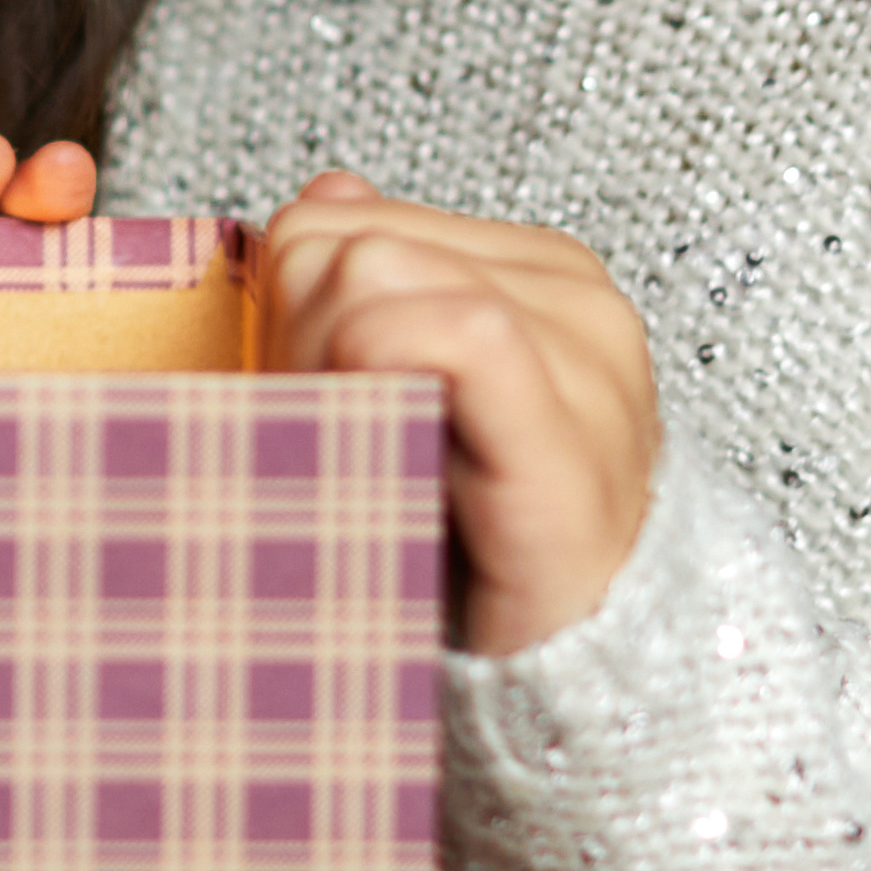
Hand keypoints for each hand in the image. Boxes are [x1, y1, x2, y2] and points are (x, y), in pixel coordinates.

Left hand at [256, 173, 661, 659]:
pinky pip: (464, 336)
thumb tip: (329, 194)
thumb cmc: (469, 543)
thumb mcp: (404, 390)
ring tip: (365, 465)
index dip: (281, 310)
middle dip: (298, 345)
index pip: (333, 219)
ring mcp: (588, 369)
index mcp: (537, 274)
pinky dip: (387, 376)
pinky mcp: (575, 447)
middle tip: (338, 446)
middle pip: (342, 244)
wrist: (556, 677)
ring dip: (327, 379)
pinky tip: (386, 450)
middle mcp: (575, 302)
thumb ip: (375, 284)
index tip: (312, 403)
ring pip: (375, 276)